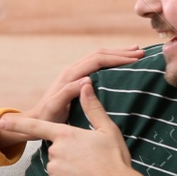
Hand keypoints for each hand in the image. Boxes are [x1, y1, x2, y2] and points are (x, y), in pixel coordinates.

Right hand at [0, 45, 144, 149]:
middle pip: (98, 56)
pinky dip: (78, 84)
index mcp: (78, 72)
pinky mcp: (55, 100)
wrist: (35, 123)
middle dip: (120, 53)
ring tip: (128, 59)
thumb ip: (95, 90)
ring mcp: (62, 84)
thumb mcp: (82, 99)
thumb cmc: (61, 112)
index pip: (101, 56)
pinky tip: (88, 81)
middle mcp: (70, 73)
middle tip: (141, 52)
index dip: (120, 53)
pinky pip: (67, 90)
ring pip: (86, 66)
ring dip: (108, 60)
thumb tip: (118, 84)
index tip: (139, 52)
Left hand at [2, 80, 135, 175]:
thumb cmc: (114, 159)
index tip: (2, 121)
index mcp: (65, 135)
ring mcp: (53, 171)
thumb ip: (92, 108)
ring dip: (69, 171)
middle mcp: (55, 152)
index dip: (18, 123)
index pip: (37, 126)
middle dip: (69, 155)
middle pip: (56, 150)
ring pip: (57, 168)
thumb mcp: (107, 130)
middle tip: (90, 161)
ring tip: (89, 174)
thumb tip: (85, 85)